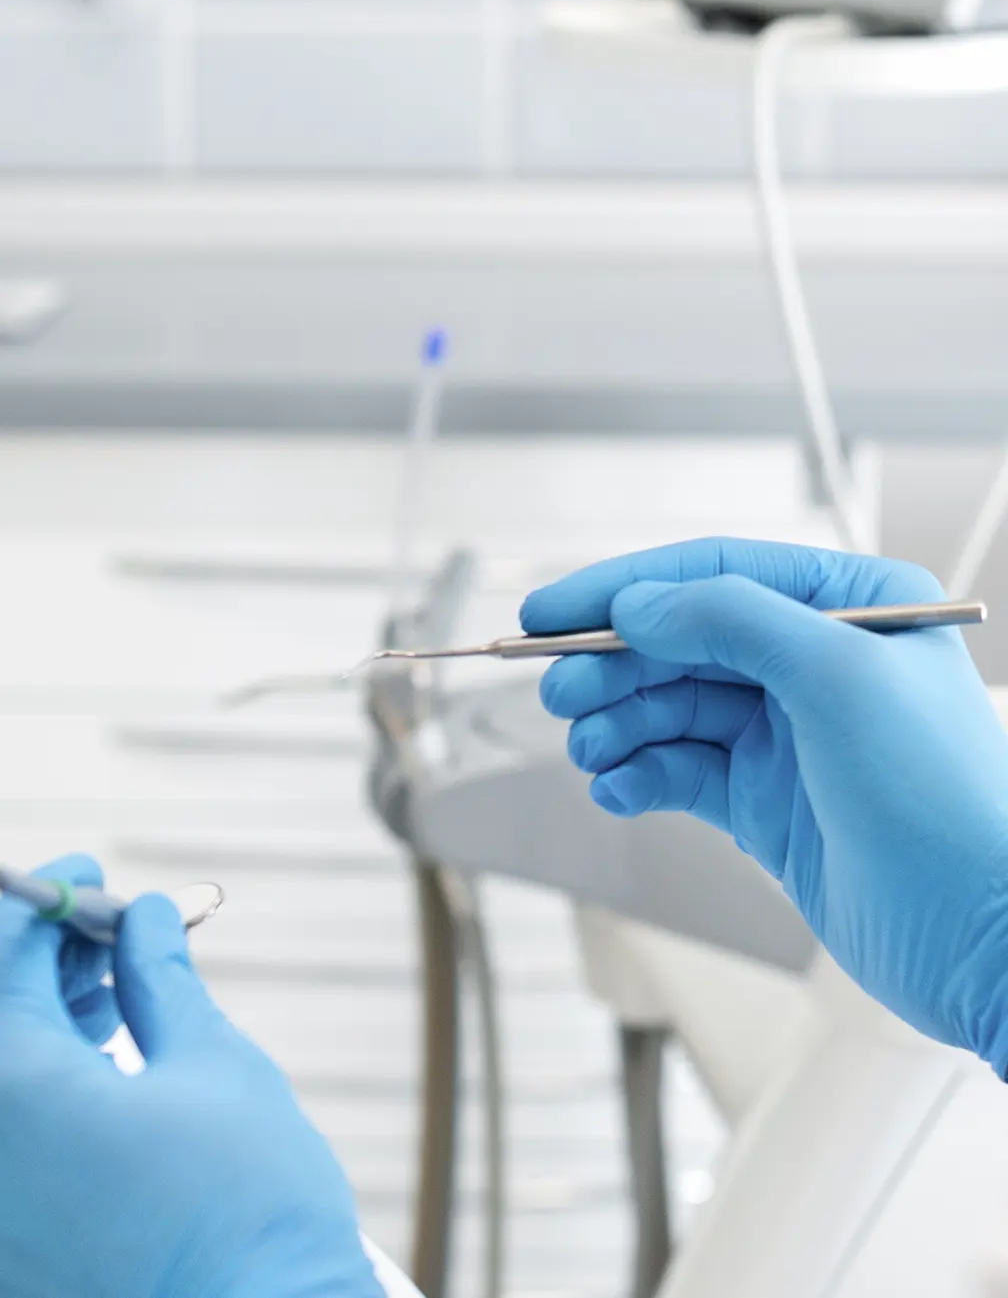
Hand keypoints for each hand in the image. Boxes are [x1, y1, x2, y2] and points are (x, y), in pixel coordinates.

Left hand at [0, 854, 382, 1297]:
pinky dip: (21, 1109)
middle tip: (104, 943)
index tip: (90, 875)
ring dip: (26, 1036)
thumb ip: (158, 980)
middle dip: (28, 966)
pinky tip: (96, 1095)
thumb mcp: (215, 1069)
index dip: (49, 900)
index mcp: (0, 1085)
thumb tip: (144, 920)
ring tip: (113, 1010)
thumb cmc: (251, 1221)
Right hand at [523, 538, 1007, 1074]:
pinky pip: (676, 770)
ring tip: (588, 750)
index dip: (621, 590)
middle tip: (558, 693)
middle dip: (609, 665)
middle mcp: (817, 664)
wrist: (980, 937)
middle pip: (678, 642)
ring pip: (667, 707)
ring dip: (615, 724)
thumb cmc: (942, 799)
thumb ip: (731, 620)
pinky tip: (619, 788)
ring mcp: (788, 736)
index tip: (546, 615)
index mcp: (854, 608)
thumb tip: (638, 606)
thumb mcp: (838, 676)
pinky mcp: (764, 803)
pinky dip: (636, 775)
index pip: (714, 574)